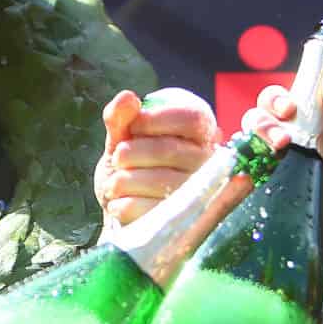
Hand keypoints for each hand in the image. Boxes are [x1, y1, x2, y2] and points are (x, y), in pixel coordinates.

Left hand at [95, 87, 221, 227]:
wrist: (122, 209)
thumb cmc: (128, 167)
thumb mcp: (121, 138)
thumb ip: (121, 117)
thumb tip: (128, 98)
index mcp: (200, 135)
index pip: (191, 119)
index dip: (155, 120)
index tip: (132, 128)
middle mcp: (208, 165)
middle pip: (169, 150)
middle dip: (130, 153)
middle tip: (118, 159)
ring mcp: (199, 197)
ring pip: (158, 182)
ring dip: (122, 181)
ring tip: (115, 183)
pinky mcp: (181, 225)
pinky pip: (148, 209)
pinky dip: (122, 204)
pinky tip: (119, 203)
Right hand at [241, 58, 322, 290]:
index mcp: (303, 139)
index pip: (278, 105)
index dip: (277, 97)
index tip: (290, 106)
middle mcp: (275, 155)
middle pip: (252, 119)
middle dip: (262, 117)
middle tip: (281, 135)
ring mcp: (257, 179)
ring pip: (237, 142)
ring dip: (251, 137)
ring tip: (273, 154)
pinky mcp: (240, 205)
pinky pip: (222, 178)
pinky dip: (227, 169)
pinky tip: (242, 174)